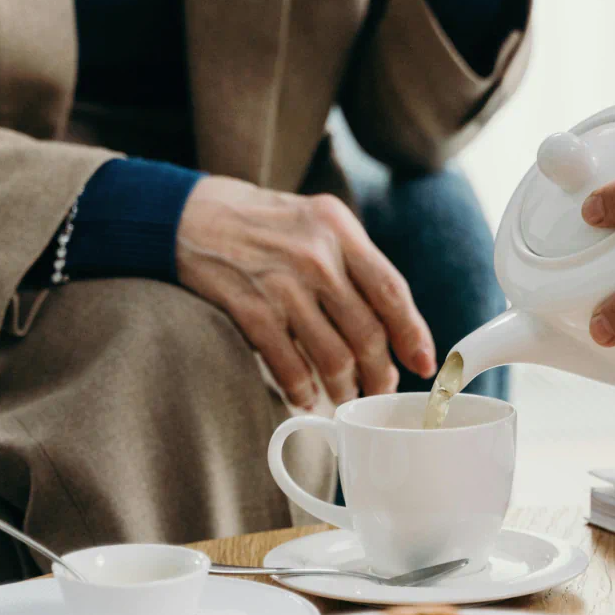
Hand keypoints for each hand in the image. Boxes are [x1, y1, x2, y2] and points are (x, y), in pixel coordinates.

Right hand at [177, 177, 435, 407]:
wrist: (191, 216)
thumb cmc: (263, 225)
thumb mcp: (316, 223)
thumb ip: (353, 260)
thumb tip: (392, 321)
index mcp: (340, 229)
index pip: (391, 290)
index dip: (413, 333)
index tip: (423, 364)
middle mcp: (317, 255)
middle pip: (367, 332)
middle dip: (379, 373)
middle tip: (380, 390)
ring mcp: (283, 284)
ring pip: (333, 357)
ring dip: (343, 388)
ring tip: (343, 397)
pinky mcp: (251, 309)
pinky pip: (290, 365)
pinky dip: (301, 390)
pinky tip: (304, 397)